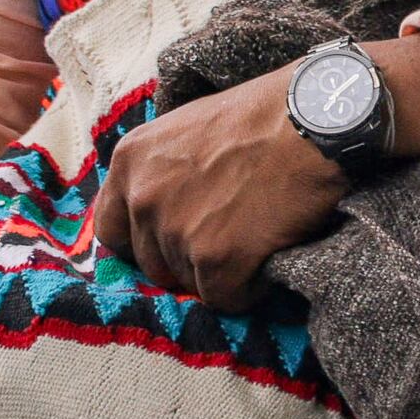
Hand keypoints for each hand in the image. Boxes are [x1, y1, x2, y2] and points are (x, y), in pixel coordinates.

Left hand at [92, 67, 345, 309]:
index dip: (142, 243)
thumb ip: (159, 172)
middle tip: (226, 241)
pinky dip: (248, 289)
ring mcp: (176, 229)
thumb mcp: (183, 131)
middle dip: (185, 262)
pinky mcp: (216, 258)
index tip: (169, 245)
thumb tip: (155, 212)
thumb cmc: (256, 120)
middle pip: (151, 264)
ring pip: (189, 283)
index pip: (110, 230)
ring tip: (251, 240)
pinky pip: (224, 299)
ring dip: (219, 273)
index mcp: (129, 162)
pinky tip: (266, 259)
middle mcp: (143, 197)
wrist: (309, 123)